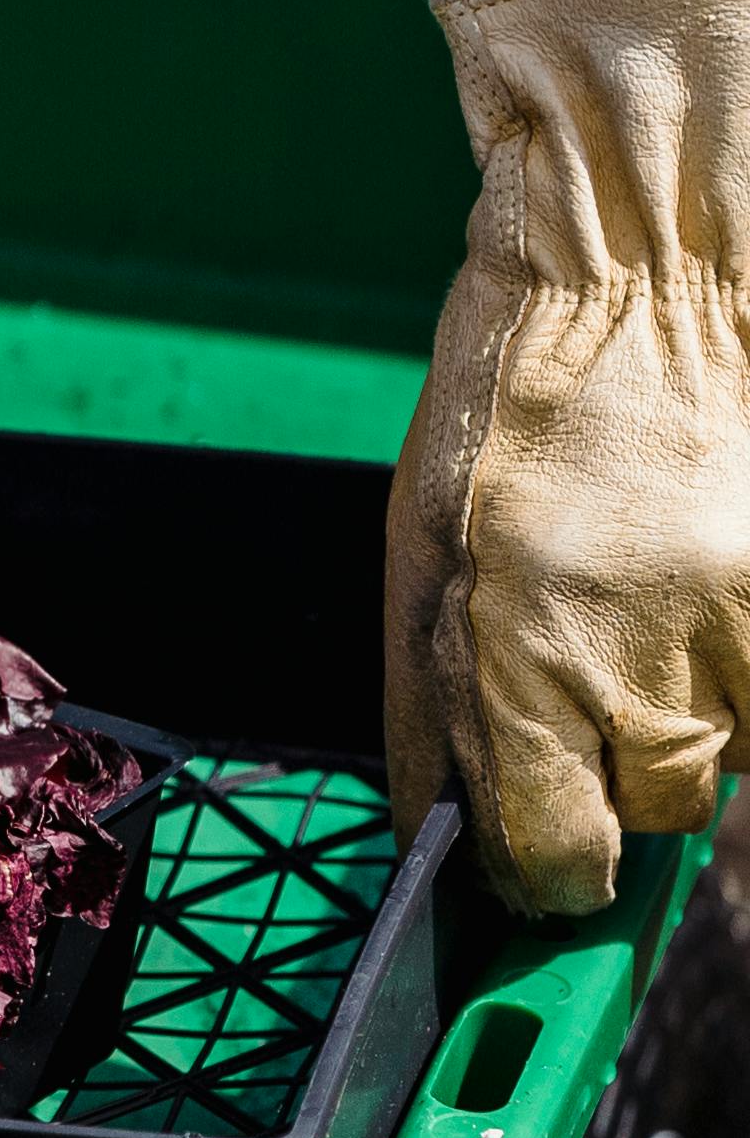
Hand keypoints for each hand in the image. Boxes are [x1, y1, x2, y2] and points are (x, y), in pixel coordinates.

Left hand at [386, 0, 749, 913]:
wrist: (653, 273)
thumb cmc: (515, 401)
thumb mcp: (420, 556)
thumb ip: (433, 710)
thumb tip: (441, 830)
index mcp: (522, 662)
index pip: (556, 861)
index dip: (544, 863)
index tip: (539, 842)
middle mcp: (646, 671)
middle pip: (652, 811)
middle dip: (616, 762)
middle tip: (588, 653)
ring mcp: (743, 644)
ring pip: (725, 752)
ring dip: (686, 704)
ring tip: (648, 592)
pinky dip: (738, 658)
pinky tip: (700, 575)